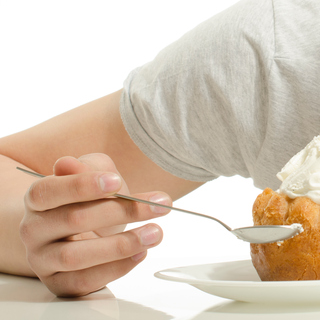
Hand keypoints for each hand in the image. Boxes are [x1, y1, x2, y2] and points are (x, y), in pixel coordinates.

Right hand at [19, 154, 171, 296]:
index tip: (116, 181)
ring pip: (75, 256)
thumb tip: (68, 164)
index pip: (47, 191)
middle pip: (72, 219)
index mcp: (37, 199)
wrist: (82, 232)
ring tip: (155, 233)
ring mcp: (43, 260)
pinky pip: (84, 281)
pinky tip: (141, 253)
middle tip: (158, 206)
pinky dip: (116, 268)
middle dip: (120, 211)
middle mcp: (34, 230)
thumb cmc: (89, 200)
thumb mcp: (95, 175)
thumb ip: (88, 168)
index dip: (80, 186)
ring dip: (121, 245)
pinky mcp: (59, 284)